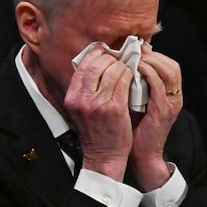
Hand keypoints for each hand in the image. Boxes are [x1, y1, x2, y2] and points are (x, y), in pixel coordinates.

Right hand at [64, 45, 133, 180]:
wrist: (103, 155)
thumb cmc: (95, 130)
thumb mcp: (80, 108)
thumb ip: (84, 87)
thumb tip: (95, 61)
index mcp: (72, 96)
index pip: (82, 65)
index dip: (96, 53)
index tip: (105, 50)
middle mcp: (82, 98)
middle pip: (97, 64)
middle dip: (111, 57)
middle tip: (120, 56)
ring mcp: (98, 103)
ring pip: (113, 70)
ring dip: (123, 65)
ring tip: (128, 65)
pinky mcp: (115, 108)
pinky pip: (124, 81)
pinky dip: (130, 74)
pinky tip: (134, 75)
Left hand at [130, 45, 182, 189]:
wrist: (140, 154)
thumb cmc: (133, 128)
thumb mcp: (134, 102)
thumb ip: (132, 85)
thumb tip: (118, 67)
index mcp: (169, 94)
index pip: (168, 65)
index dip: (153, 54)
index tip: (135, 48)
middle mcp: (174, 96)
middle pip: (172, 65)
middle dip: (153, 54)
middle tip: (135, 48)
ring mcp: (171, 103)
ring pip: (169, 71)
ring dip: (151, 61)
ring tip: (134, 56)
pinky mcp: (163, 110)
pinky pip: (160, 85)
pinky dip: (148, 73)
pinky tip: (135, 68)